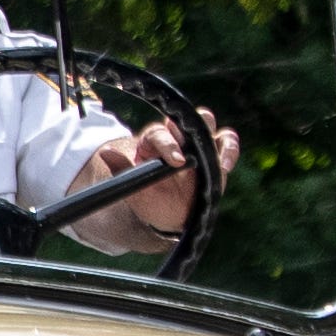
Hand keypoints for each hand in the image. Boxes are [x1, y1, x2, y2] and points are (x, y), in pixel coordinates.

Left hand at [76, 112, 230, 248]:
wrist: (169, 216)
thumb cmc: (150, 199)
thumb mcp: (134, 189)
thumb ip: (122, 170)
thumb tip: (106, 153)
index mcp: (152, 141)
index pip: (159, 133)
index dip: (168, 144)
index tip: (176, 161)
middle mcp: (175, 136)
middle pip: (184, 119)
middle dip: (189, 128)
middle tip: (193, 148)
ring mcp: (197, 143)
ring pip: (207, 123)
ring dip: (211, 133)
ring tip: (214, 158)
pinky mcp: (216, 154)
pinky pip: (226, 143)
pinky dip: (229, 150)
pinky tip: (225, 166)